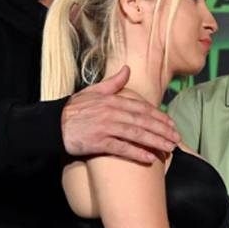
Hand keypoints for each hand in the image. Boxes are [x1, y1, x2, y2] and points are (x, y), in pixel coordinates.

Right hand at [61, 66, 179, 162]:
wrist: (52, 125)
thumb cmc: (73, 109)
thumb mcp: (93, 91)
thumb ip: (113, 82)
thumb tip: (127, 69)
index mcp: (113, 100)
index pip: (142, 108)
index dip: (159, 116)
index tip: (172, 124)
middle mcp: (112, 112)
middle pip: (143, 121)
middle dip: (163, 130)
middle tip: (177, 139)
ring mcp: (105, 127)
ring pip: (136, 134)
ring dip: (155, 142)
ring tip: (169, 149)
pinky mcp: (98, 142)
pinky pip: (121, 148)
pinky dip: (136, 153)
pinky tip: (150, 158)